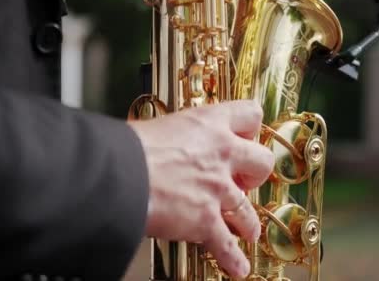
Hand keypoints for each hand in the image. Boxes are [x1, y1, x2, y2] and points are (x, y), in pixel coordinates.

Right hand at [127, 100, 274, 278]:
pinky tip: (237, 266)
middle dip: (256, 174)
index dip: (250, 129)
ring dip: (248, 223)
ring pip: (247, 209)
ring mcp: (218, 188)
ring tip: (247, 230)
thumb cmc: (127, 148)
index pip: (250, 113)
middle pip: (262, 162)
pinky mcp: (206, 219)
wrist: (116, 173)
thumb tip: (170, 144)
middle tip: (245, 181)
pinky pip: (226, 244)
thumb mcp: (160, 126)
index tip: (247, 138)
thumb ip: (179, 135)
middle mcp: (221, 154)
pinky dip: (231, 258)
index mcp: (209, 123)